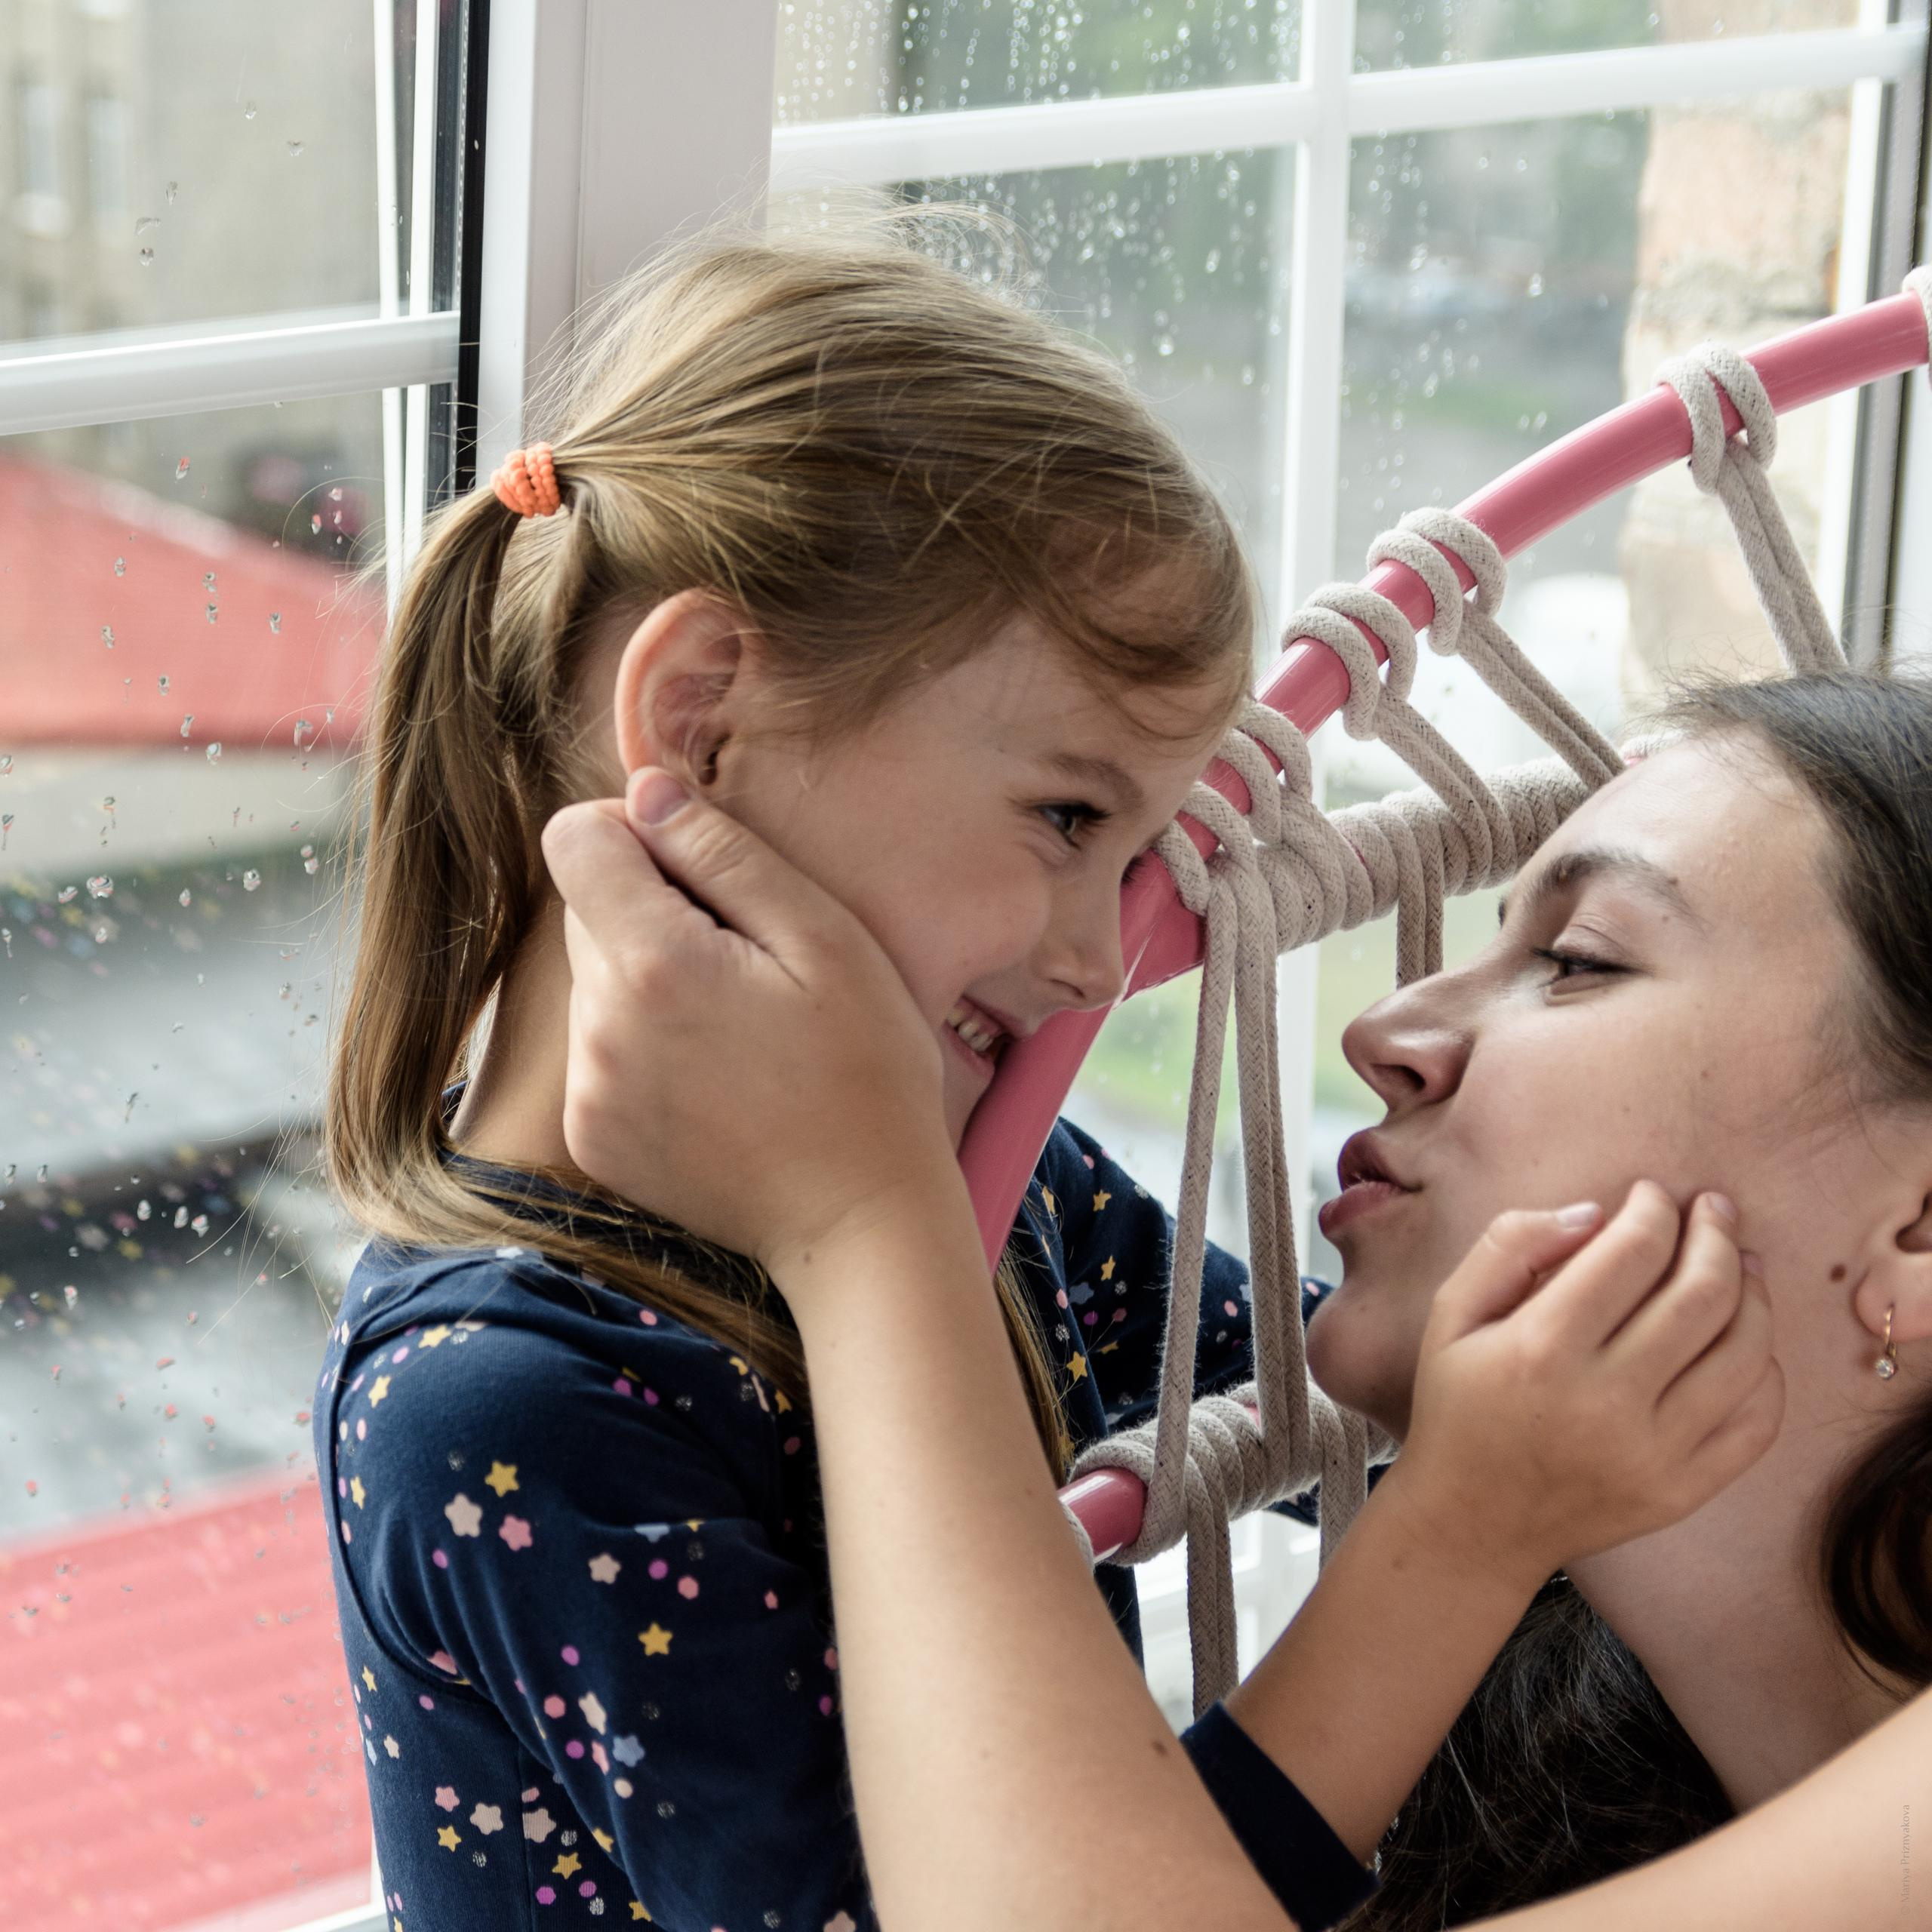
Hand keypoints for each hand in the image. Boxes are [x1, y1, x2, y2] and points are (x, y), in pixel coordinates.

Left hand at [539, 769, 962, 1280]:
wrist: (861, 1220)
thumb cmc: (867, 1071)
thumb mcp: (825, 939)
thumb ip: (725, 854)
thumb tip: (644, 793)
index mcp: (655, 963)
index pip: (574, 840)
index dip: (631, 831)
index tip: (695, 863)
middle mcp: (599, 1027)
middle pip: (584, 910)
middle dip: (650, 910)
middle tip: (745, 961)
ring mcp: (588, 1090)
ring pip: (593, 982)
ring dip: (648, 981)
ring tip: (740, 1029)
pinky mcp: (592, 1138)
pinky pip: (597, 1051)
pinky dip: (643, 1047)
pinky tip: (718, 1078)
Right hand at [1387, 1182, 1784, 1593]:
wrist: (1470, 1524)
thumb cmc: (1458, 1406)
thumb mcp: (1451, 1313)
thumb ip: (1510, 1245)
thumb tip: (1594, 1213)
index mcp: (1542, 1348)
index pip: (1633, 1251)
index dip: (1655, 1207)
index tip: (1652, 1193)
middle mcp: (1605, 1401)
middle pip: (1703, 1294)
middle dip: (1718, 1235)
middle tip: (1715, 1211)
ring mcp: (1652, 1453)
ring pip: (1745, 1353)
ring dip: (1753, 1293)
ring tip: (1739, 1265)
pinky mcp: (1681, 1491)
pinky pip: (1757, 1422)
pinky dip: (1766, 1370)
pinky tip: (1743, 1341)